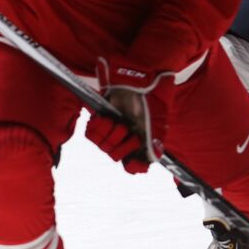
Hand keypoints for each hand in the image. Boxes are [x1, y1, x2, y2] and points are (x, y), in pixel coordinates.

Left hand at [85, 58, 166, 173]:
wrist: (138, 81)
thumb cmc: (151, 101)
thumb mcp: (157, 124)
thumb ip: (154, 144)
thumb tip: (152, 161)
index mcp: (141, 142)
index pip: (133, 166)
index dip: (132, 166)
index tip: (133, 160)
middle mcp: (126, 138)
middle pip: (116, 156)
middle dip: (121, 144)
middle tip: (128, 129)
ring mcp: (112, 130)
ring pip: (103, 147)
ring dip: (110, 134)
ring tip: (118, 122)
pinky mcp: (99, 120)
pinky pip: (91, 135)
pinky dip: (98, 128)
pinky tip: (106, 119)